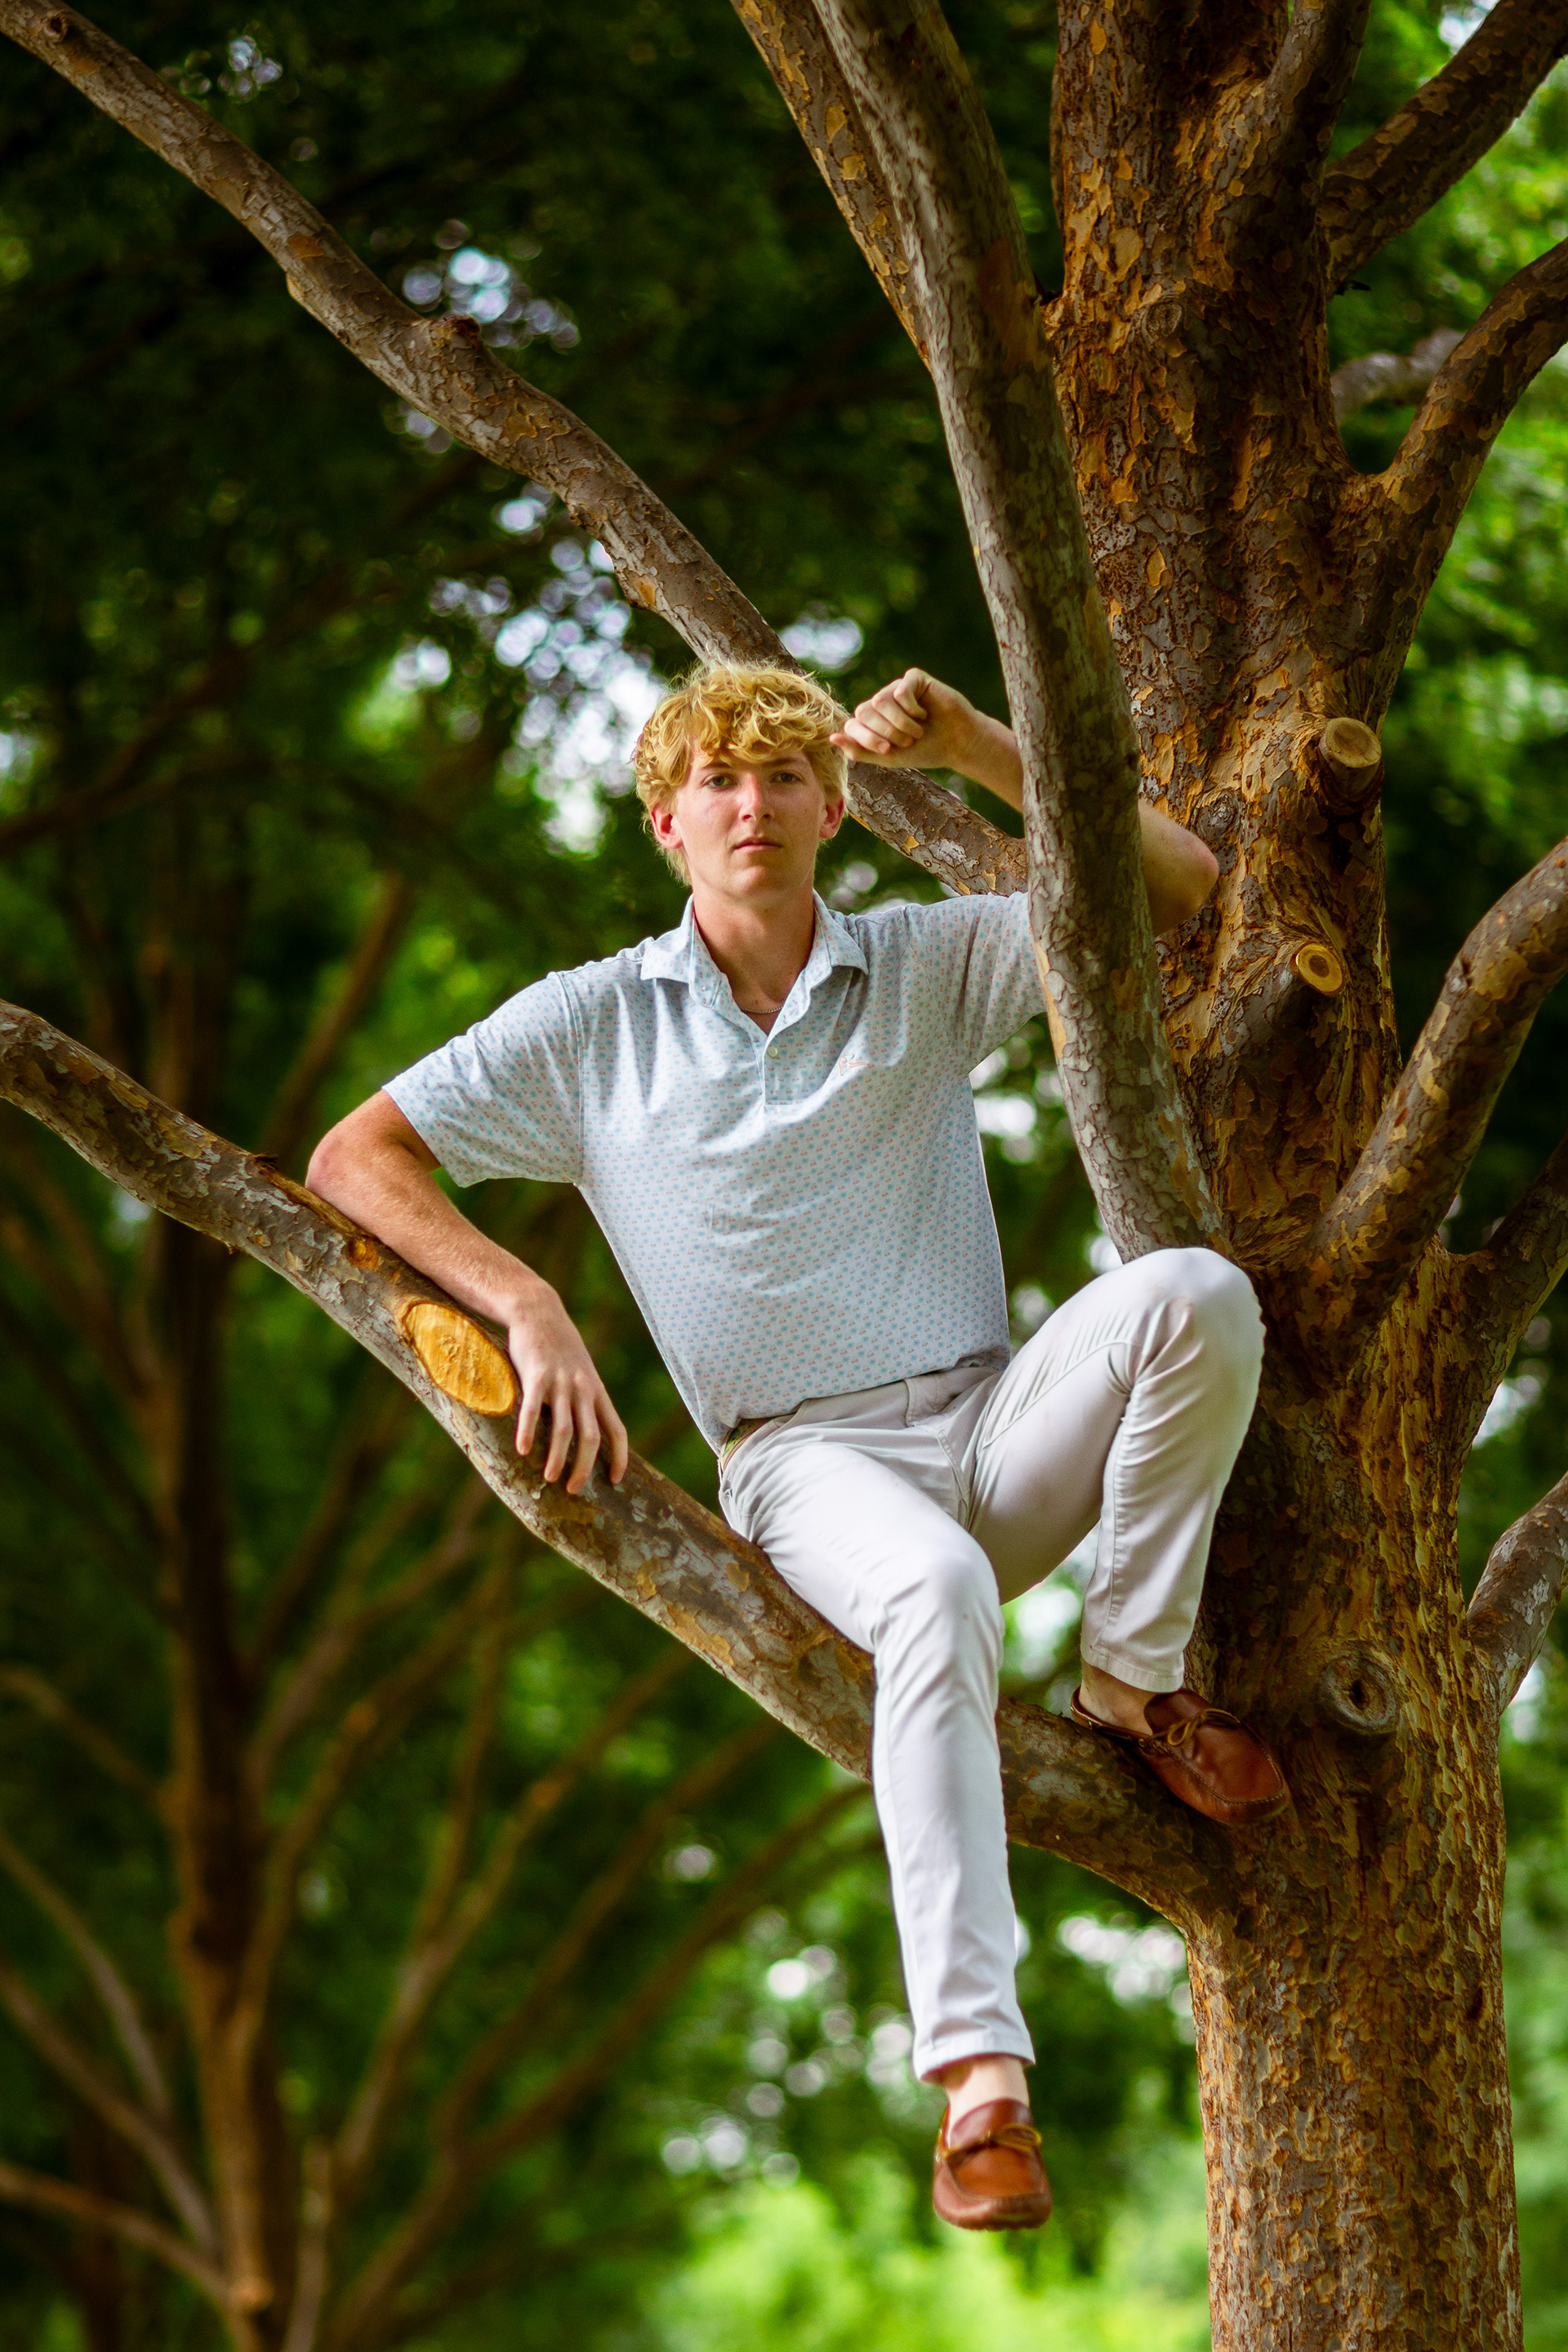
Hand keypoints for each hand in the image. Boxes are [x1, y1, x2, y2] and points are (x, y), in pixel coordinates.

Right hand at [505, 1280, 628, 1494]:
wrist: (538, 1311)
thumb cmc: (557, 1346)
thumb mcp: (579, 1371)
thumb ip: (581, 1397)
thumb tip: (579, 1430)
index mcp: (596, 1391)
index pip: (616, 1429)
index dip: (620, 1457)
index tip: (616, 1480)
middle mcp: (583, 1389)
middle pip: (591, 1437)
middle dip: (585, 1467)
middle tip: (574, 1490)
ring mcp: (561, 1382)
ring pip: (565, 1429)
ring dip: (558, 1458)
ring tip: (549, 1478)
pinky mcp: (537, 1375)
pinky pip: (534, 1409)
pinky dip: (529, 1432)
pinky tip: (523, 1450)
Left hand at [830, 668, 984, 773]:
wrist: (956, 743)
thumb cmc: (923, 751)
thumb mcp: (887, 756)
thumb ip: (859, 750)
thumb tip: (831, 737)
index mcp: (872, 721)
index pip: (853, 724)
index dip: (867, 738)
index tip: (888, 750)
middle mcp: (881, 702)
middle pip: (864, 710)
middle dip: (885, 731)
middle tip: (907, 741)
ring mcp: (896, 688)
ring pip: (880, 700)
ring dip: (899, 722)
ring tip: (917, 731)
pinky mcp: (914, 679)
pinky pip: (900, 690)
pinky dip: (911, 708)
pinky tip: (924, 713)